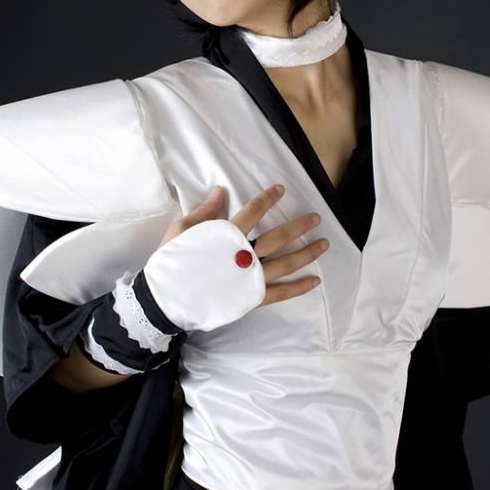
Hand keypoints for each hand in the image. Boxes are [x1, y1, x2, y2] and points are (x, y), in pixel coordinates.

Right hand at [158, 183, 328, 306]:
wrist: (165, 299)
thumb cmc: (172, 261)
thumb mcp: (182, 229)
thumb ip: (205, 211)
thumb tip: (221, 191)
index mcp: (227, 237)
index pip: (253, 212)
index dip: (267, 199)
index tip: (280, 189)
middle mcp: (244, 256)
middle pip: (278, 238)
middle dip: (299, 226)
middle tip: (316, 219)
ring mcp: (250, 279)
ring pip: (285, 264)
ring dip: (307, 253)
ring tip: (324, 244)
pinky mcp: (251, 298)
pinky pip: (279, 293)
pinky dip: (298, 288)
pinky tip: (315, 281)